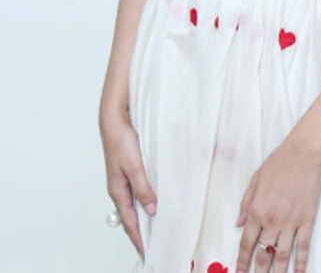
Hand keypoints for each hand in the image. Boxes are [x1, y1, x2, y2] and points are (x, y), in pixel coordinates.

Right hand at [99, 108, 156, 259]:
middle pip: (130, 217)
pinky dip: (144, 202)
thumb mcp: (134, 165)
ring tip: (154, 229)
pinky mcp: (128, 171)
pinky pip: (136, 193)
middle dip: (139, 233)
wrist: (114, 120)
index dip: (138, 238)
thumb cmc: (121, 140)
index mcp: (118, 191)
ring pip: (134, 205)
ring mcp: (123, 180)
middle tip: (152, 247)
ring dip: (142, 218)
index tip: (147, 252)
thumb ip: (142, 187)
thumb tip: (151, 210)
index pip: (130, 221)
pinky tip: (153, 202)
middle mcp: (120, 188)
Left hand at [234, 138, 320, 272]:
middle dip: (258, 272)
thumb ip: (246, 204)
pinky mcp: (307, 221)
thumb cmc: (279, 163)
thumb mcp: (255, 180)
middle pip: (263, 255)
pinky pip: (303, 248)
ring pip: (281, 256)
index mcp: (257, 211)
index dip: (242, 261)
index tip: (240, 272)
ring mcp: (291, 223)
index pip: (246, 243)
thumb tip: (238, 224)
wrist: (304, 154)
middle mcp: (272, 221)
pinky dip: (300, 264)